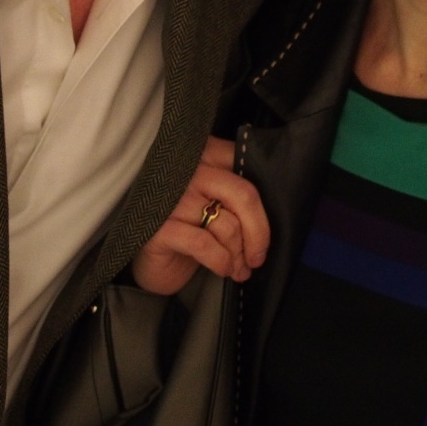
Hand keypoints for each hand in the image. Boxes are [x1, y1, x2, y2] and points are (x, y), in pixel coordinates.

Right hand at [131, 136, 269, 295]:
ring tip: (240, 268)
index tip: (266, 226)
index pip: (245, 164)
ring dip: (239, 254)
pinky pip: (205, 245)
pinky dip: (221, 261)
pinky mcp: (159, 228)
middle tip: (259, 256)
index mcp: (205, 156)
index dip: (266, 199)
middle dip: (259, 233)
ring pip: (228, 225)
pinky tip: (223, 269)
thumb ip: (237, 194)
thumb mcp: (216, 202)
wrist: (150, 260)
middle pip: (244, 195)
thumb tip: (276, 209)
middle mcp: (188, 171)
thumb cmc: (189, 227)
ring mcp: (171, 198)